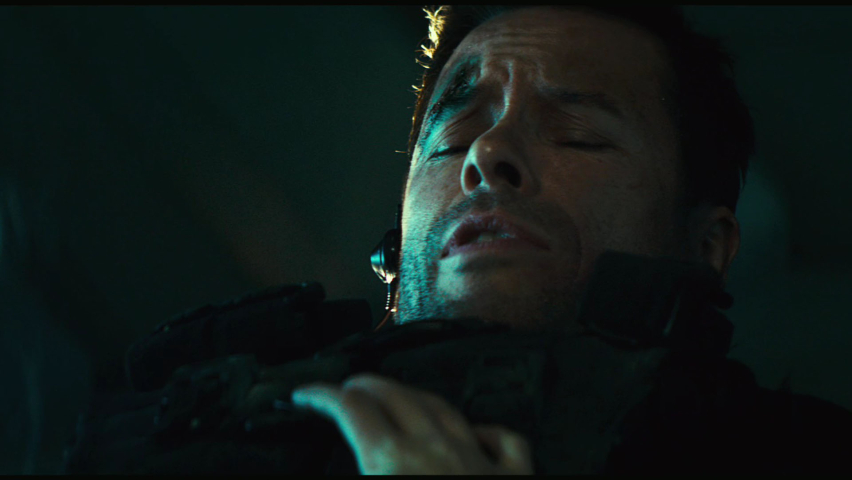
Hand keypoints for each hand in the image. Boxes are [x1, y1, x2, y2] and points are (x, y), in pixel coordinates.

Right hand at [291, 373, 533, 474]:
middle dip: (365, 385)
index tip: (308, 395)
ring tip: (399, 397)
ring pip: (442, 407)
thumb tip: (325, 473)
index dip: (323, 395)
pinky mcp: (512, 479)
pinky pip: (502, 440)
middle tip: (347, 390)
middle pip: (394, 395)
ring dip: (414, 396)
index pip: (350, 409)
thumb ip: (352, 474)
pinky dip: (486, 430)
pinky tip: (478, 432)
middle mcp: (434, 450)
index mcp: (390, 462)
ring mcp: (476, 460)